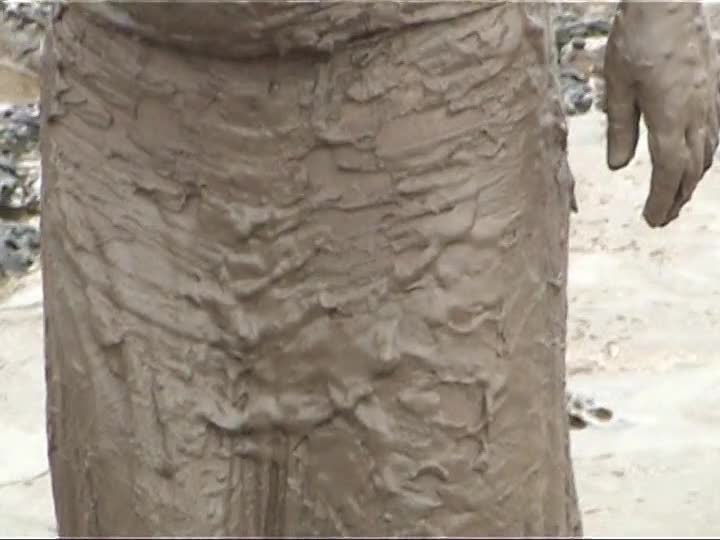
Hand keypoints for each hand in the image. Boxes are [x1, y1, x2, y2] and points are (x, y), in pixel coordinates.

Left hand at [604, 2, 719, 226]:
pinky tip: (695, 161)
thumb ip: (620, 129)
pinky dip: (704, 156)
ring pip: (707, 153)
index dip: (661, 199)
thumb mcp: (617, 87)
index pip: (669, 171)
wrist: (668, 1)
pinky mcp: (711, 88)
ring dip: (691, 180)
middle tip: (661, 219)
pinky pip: (713, 133)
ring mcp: (709, 100)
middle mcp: (696, 113)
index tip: (651, 220)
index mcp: (670, 116)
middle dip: (676, 197)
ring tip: (676, 197)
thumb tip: (617, 167)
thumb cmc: (637, 39)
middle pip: (691, 168)